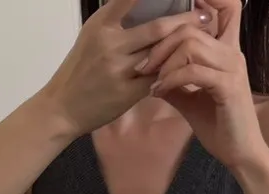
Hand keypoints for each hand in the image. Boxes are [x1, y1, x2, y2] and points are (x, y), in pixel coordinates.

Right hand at [42, 0, 214, 139]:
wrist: (62, 108)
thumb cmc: (80, 69)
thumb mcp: (92, 35)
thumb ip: (117, 18)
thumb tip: (144, 3)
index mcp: (101, 23)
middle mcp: (110, 43)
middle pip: (156, 28)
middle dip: (184, 20)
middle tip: (205, 15)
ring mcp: (118, 69)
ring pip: (160, 54)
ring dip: (183, 46)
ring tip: (203, 38)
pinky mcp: (126, 93)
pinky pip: (157, 79)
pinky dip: (172, 71)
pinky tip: (187, 66)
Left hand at [139, 0, 268, 172]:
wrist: (240, 155)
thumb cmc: (220, 127)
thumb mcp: (191, 100)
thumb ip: (174, 83)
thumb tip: (150, 74)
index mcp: (226, 51)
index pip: (227, 8)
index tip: (180, 9)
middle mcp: (232, 53)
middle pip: (191, 27)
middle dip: (161, 43)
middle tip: (144, 66)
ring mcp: (232, 68)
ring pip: (190, 45)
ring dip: (164, 62)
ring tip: (152, 81)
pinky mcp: (228, 86)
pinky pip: (192, 71)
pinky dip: (171, 79)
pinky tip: (160, 91)